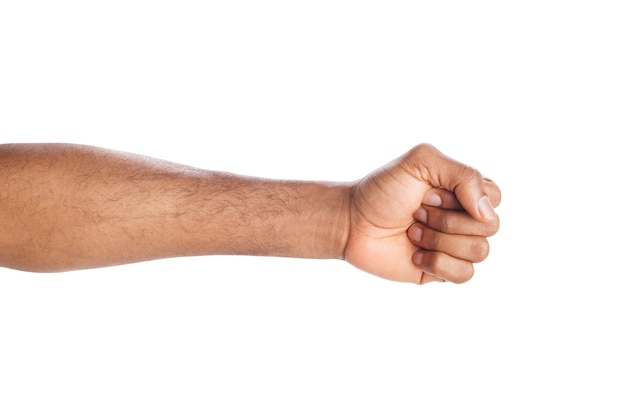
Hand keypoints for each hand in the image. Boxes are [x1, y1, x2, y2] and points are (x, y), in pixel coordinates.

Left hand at [344, 144, 500, 283]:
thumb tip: (488, 214)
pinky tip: (416, 255)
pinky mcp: (442, 271)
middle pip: (490, 227)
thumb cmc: (383, 190)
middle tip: (417, 212)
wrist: (351, 222)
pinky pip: (465, 275)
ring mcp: (454, 246)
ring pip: (480, 252)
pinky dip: (438, 264)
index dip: (464, 197)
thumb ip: (464, 175)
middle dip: (447, 220)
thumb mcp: (422, 162)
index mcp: (464, 192)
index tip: (429, 192)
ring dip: (439, 240)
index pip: (495, 198)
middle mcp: (464, 219)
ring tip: (412, 232)